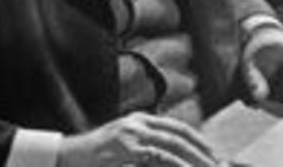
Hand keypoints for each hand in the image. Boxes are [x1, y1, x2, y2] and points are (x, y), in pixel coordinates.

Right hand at [56, 112, 219, 166]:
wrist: (65, 157)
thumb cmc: (93, 158)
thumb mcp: (122, 148)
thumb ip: (143, 151)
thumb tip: (168, 158)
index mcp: (139, 120)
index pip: (176, 127)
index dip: (197, 140)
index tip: (213, 154)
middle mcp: (138, 123)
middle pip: (179, 134)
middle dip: (201, 150)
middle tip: (217, 163)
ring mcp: (132, 134)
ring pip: (172, 144)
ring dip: (193, 158)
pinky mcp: (126, 148)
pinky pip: (158, 156)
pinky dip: (176, 163)